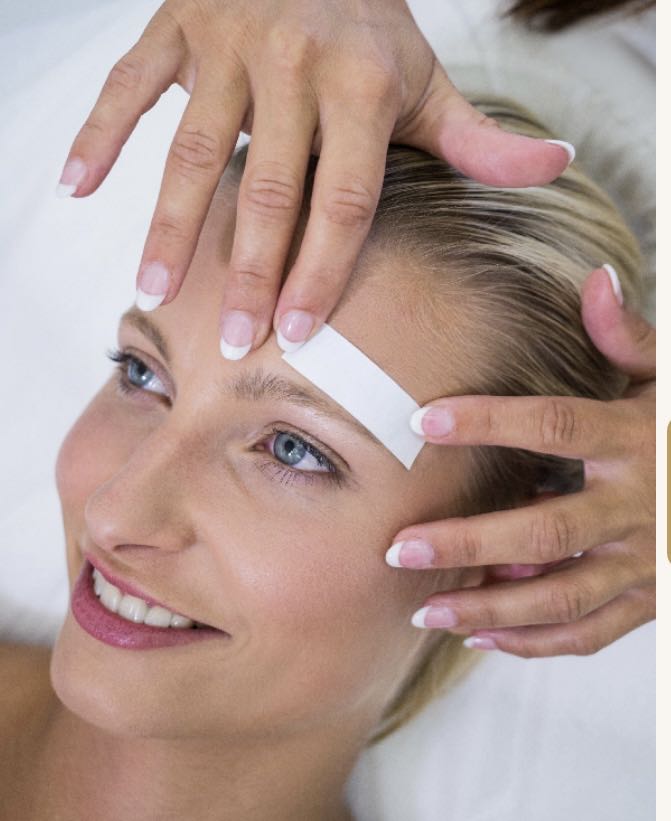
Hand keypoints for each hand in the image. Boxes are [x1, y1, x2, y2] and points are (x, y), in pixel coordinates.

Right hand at [58, 0, 573, 355]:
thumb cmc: (368, 23)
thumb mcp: (427, 77)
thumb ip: (478, 136)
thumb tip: (552, 168)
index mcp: (361, 84)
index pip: (345, 197)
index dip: (323, 267)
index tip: (300, 331)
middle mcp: (294, 63)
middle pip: (269, 187)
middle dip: (250, 270)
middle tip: (235, 342)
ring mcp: (227, 43)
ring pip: (190, 146)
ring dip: (169, 224)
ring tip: (152, 293)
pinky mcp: (174, 25)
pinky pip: (129, 84)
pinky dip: (98, 135)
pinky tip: (76, 189)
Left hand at [388, 267, 654, 657]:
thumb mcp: (670, 376)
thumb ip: (630, 336)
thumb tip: (595, 277)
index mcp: (637, 440)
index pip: (555, 426)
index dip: (488, 421)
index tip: (419, 419)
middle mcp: (639, 506)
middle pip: (545, 531)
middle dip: (469, 542)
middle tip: (400, 547)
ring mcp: (646, 562)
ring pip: (560, 598)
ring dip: (488, 608)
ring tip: (422, 610)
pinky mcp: (651, 600)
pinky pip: (590, 633)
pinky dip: (535, 642)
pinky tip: (479, 636)